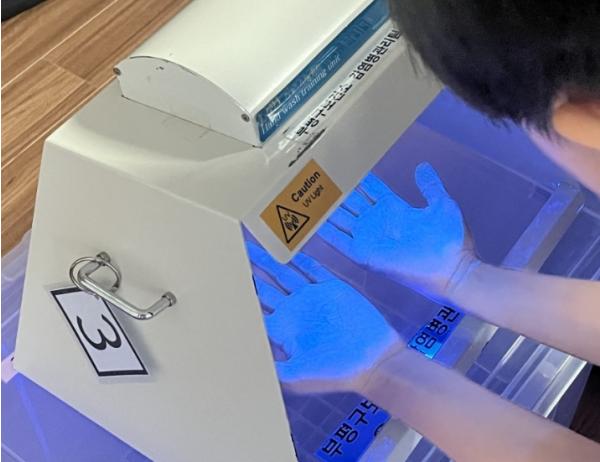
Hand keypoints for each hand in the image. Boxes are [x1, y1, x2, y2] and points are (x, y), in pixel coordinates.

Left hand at [247, 242, 401, 394]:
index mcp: (283, 328)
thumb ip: (270, 366)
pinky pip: (312, 268)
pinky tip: (289, 246)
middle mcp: (294, 310)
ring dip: (270, 259)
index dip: (240, 293)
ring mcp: (312, 297)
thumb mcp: (296, 375)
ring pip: (285, 273)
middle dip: (250, 270)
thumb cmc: (335, 371)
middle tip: (233, 251)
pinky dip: (301, 257)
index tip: (224, 278)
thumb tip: (243, 359)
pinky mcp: (330, 288)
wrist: (372, 359)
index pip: (255, 307)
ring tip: (254, 243)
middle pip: (266, 285)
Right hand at [319, 162, 477, 302]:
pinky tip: (311, 223)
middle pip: (350, 203)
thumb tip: (422, 166)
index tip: (344, 166)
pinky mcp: (365, 254)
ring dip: (326, 209)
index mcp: (394, 209)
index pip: (370, 189)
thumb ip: (429, 187)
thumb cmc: (450, 240)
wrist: (452, 268)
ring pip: (341, 220)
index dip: (358, 178)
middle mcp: (377, 222)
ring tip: (308, 196)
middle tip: (318, 178)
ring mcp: (369, 238)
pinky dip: (325, 233)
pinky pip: (340, 242)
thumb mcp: (441, 205)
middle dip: (336, 191)